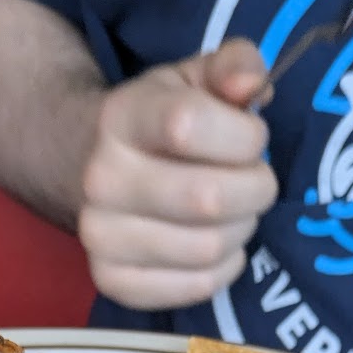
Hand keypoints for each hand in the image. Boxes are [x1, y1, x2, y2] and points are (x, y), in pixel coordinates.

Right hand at [78, 39, 278, 310]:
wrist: (98, 167)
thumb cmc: (165, 122)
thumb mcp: (198, 79)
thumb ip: (235, 66)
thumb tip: (251, 84)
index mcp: (122, 116)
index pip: (189, 125)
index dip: (243, 135)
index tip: (250, 138)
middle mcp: (101, 178)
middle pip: (208, 198)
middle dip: (254, 190)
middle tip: (253, 181)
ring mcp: (99, 235)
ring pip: (208, 247)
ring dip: (241, 230)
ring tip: (234, 212)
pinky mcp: (111, 281)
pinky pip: (196, 286)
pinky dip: (223, 269)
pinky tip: (217, 245)